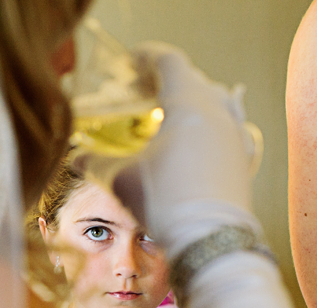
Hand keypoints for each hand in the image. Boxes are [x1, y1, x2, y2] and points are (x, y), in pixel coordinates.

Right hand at [105, 42, 261, 257]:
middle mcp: (216, 112)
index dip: (148, 57)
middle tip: (147, 82)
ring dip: (196, 94)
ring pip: (218, 98)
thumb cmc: (164, 203)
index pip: (169, 64)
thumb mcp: (119, 179)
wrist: (209, 241)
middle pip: (194, 78)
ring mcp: (235, 135)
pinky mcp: (243, 159)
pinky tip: (221, 119)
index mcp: (187, 105)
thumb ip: (94, 163)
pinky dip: (220, 116)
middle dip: (169, 76)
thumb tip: (74, 158)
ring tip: (178, 100)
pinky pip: (234, 124)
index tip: (132, 59)